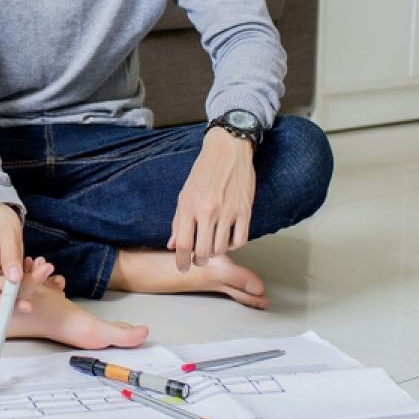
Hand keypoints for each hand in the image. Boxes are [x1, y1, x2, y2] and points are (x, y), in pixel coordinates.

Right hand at [0, 204, 37, 309]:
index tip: (28, 305)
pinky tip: (37, 264)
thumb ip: (10, 256)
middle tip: (46, 269)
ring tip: (44, 265)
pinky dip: (32, 276)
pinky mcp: (5, 275)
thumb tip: (15, 279)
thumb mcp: (6, 234)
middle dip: (27, 286)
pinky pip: (20, 283)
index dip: (7, 304)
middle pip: (5, 296)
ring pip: (16, 290)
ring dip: (32, 280)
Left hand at [169, 128, 256, 271]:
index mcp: (189, 206)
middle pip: (202, 251)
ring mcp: (228, 212)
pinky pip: (240, 240)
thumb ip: (178, 221)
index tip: (182, 267)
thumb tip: (172, 244)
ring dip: (215, 253)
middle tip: (198, 259)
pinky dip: (234, 245)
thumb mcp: (184, 194)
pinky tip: (228, 240)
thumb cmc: (204, 171)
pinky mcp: (245, 211)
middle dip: (198, 260)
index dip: (181, 260)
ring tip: (212, 248)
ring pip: (221, 248)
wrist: (227, 150)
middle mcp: (208, 211)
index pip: (183, 243)